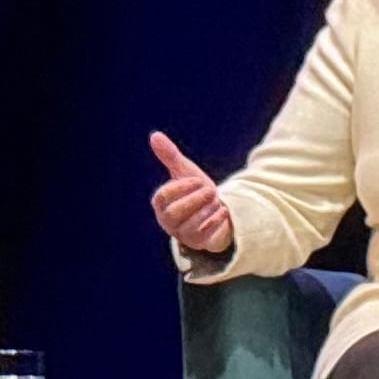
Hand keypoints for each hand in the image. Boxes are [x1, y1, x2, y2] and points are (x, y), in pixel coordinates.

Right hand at [149, 131, 232, 253]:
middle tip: (210, 190)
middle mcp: (168, 221)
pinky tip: (223, 211)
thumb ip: (170, 156)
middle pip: (174, 214)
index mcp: (161, 204)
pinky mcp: (199, 243)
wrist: (217, 210)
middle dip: (195, 200)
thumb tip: (155, 135)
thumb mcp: (185, 172)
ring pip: (191, 226)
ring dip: (207, 210)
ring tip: (217, 201)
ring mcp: (183, 234)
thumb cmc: (197, 190)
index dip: (181, 187)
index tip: (197, 179)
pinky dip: (216, 222)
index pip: (162, 197)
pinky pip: (204, 237)